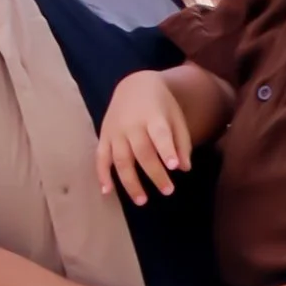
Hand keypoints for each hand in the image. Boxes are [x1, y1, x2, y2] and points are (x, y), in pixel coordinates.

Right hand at [98, 71, 192, 204]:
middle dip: (155, 173)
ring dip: (130, 182)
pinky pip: (100, 157)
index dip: (166, 150)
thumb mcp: (176, 117)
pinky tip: (107, 191)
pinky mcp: (104, 136)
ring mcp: (115, 131)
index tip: (174, 167)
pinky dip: (102, 175)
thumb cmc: (161, 105)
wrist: (134, 85)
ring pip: (120, 160)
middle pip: (142, 152)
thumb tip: (184, 168)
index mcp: (153, 116)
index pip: (160, 134)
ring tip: (142, 201)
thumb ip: (181, 142)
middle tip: (168, 191)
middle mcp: (132, 124)